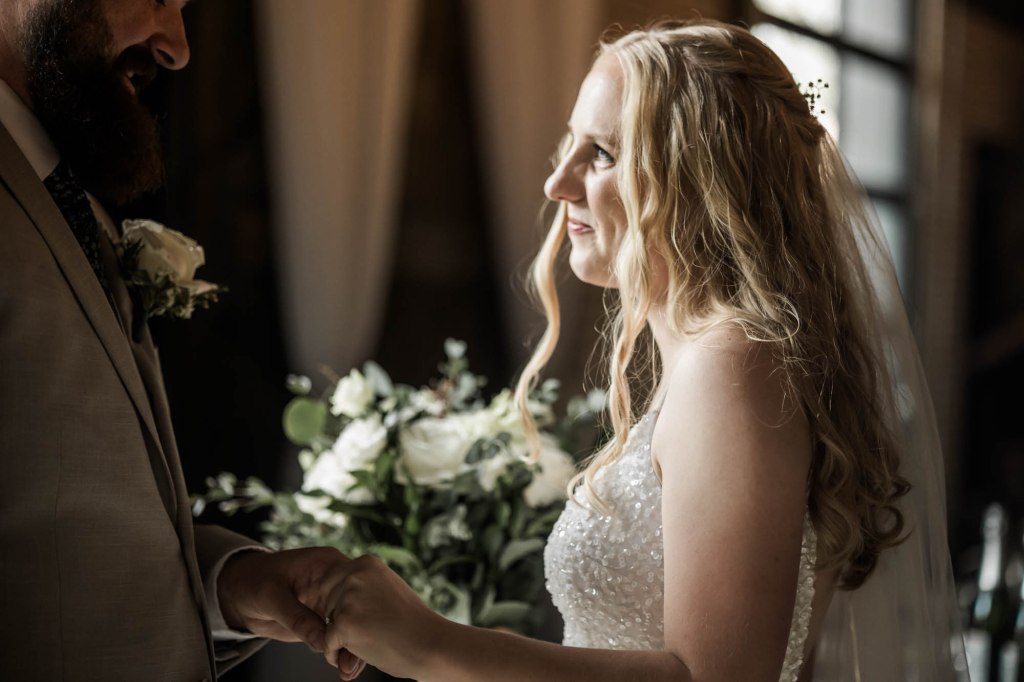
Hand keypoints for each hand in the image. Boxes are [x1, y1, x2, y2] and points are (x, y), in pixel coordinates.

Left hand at [217, 547, 366, 679]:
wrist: (239, 592)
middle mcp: (334, 583)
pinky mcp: (323, 620)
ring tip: (349, 669)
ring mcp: (330, 602)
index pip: (353, 585)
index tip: (356, 633)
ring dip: (352, 648)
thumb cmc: (253, 580)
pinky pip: (338, 636)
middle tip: (355, 659)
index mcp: (327, 565)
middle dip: (358, 634)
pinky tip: (345, 667)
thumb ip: (297, 617)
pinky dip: (341, 652)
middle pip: (356, 608)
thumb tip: (323, 640)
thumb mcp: (272, 596)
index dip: (358, 609)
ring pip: (351, 625)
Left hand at [319, 555, 450, 679]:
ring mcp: (348, 599)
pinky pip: (327, 643)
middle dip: (337, 618)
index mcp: (365, 562)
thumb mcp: (388, 587)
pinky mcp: (344, 624)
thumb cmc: (412, 621)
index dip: (340, 602)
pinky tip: (358, 657)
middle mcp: (354, 575)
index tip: (361, 616)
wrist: (429, 643)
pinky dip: (336, 654)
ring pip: (327, 623)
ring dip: (339, 637)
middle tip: (365, 631)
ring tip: (367, 642)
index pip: (331, 581)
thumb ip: (364, 583)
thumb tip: (336, 588)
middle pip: (326, 601)